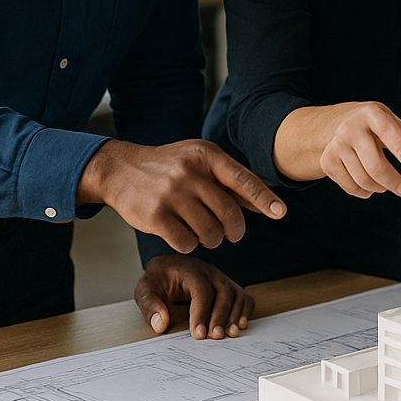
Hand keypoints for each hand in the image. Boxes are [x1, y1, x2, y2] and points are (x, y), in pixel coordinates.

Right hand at [77, 138, 285, 252]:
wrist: (120, 169)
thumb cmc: (169, 167)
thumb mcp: (199, 162)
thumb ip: (230, 181)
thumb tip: (267, 204)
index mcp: (205, 155)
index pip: (242, 179)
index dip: (263, 198)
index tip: (280, 213)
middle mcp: (189, 172)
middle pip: (228, 212)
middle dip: (234, 229)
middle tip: (231, 234)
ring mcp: (170, 193)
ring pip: (209, 231)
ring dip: (212, 240)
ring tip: (204, 233)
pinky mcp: (154, 215)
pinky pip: (186, 242)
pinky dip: (190, 245)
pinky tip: (183, 236)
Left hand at [134, 255, 254, 340]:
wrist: (169, 266)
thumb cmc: (159, 280)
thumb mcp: (146, 289)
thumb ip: (151, 305)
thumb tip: (161, 324)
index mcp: (190, 270)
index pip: (201, 290)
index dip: (202, 313)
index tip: (199, 334)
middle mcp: (210, 272)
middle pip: (223, 292)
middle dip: (221, 316)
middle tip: (215, 337)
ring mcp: (222, 278)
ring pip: (236, 294)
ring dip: (235, 315)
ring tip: (230, 334)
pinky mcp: (229, 286)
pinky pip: (244, 296)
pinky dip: (245, 311)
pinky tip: (240, 325)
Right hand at [309, 102, 400, 198]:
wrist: (335, 123)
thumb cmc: (367, 123)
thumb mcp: (387, 118)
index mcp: (370, 114)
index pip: (388, 132)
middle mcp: (350, 128)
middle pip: (375, 165)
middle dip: (394, 182)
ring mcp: (336, 145)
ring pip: (363, 180)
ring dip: (379, 187)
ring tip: (385, 184)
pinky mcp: (328, 161)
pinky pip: (350, 187)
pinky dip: (364, 191)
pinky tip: (369, 185)